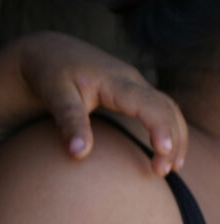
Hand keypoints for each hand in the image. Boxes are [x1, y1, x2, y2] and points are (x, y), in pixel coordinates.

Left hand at [16, 32, 186, 175]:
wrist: (49, 52)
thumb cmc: (51, 73)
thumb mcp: (56, 96)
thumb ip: (69, 122)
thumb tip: (79, 153)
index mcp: (115, 81)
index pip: (148, 103)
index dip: (160, 127)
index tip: (163, 152)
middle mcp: (131, 81)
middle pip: (166, 107)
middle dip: (172, 139)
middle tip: (162, 171)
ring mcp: (134, 86)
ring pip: (168, 108)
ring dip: (175, 136)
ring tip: (171, 168)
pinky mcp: (132, 93)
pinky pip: (160, 109)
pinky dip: (168, 129)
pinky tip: (165, 152)